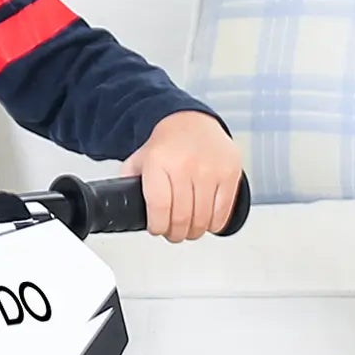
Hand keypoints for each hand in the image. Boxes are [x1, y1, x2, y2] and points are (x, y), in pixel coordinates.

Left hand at [122, 112, 242, 242]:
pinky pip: (222, 212)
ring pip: (202, 218)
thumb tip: (124, 207)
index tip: (157, 229)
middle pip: (181, 217)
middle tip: (172, 233)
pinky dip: (213, 224)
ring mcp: (210, 169)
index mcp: (158, 161)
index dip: (157, 226)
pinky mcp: (230, 173)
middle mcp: (185, 164)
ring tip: (188, 230)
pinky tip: (206, 221)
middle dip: (174, 233)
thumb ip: (128, 182)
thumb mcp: (139, 160)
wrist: (192, 121)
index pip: (159, 206)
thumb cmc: (166, 145)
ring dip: (193, 232)